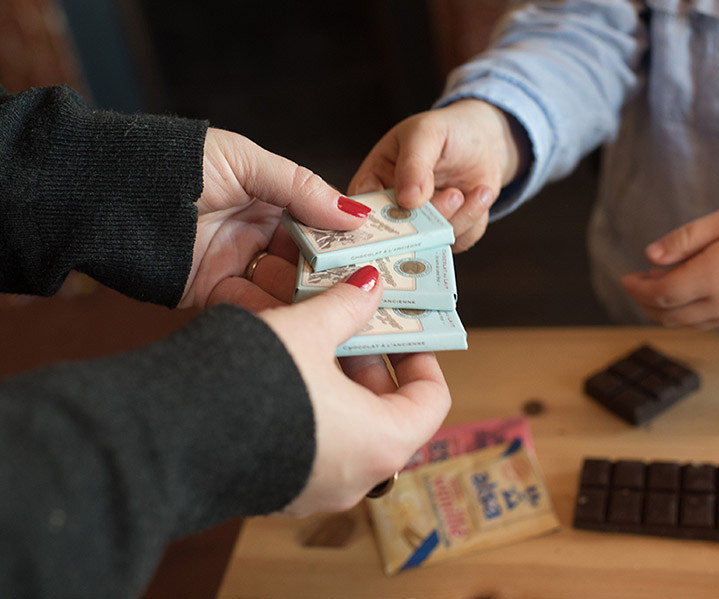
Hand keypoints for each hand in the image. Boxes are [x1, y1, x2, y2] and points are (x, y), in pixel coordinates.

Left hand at [178, 127, 371, 308]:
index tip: (379, 255)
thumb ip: (302, 188)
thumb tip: (358, 214)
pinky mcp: (213, 294)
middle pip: (307, 262)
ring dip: (309, 300)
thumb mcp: (247, 161)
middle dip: (335, 276)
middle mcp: (256, 234)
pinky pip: (251, 310)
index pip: (320, 225)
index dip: (347, 240)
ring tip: (340, 310)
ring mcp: (236, 265)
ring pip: (285, 290)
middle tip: (368, 292)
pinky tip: (298, 320)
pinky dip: (274, 316)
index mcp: (269, 199)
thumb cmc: (176, 162)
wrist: (108, 191)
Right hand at [207, 258, 451, 515]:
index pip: (431, 402)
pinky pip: (313, 445)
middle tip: (357, 326)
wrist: (167, 438)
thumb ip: (346, 306)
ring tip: (318, 340)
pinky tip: (285, 372)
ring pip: (349, 429)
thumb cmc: (253, 383)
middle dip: (373, 364)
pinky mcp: (279, 490)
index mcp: (382, 443)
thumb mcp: (306, 331)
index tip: (406, 330)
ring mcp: (316, 490)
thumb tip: (369, 284)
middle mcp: (357, 477)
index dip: (422, 358)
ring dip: (341, 384)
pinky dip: (313, 409)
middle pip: (389, 415)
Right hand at [348, 99, 522, 250]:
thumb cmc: (446, 131)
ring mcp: (421, 226)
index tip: (404, 210)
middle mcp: (393, 210)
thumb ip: (414, 164)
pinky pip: (459, 241)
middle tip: (453, 195)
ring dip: (457, 217)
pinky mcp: (447, 235)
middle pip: (398, 234)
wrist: (483, 142)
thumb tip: (408, 198)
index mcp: (374, 181)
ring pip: (432, 241)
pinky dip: (474, 220)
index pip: (362, 208)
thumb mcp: (425, 134)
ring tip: (467, 189)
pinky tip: (480, 193)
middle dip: (428, 220)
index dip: (375, 219)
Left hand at [620, 201, 718, 328]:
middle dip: (643, 301)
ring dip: (660, 310)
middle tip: (634, 282)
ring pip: (683, 324)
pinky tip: (680, 294)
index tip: (625, 278)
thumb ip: (683, 240)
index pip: (662, 294)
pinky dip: (681, 315)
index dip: (637, 289)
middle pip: (667, 315)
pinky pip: (702, 324)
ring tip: (655, 285)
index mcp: (714, 276)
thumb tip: (650, 255)